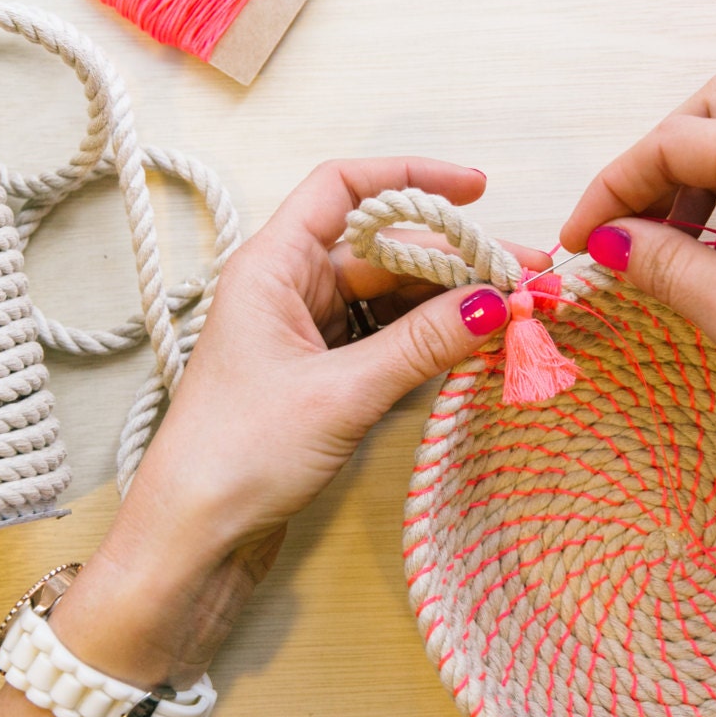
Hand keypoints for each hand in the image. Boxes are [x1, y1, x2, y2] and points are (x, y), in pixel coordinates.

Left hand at [58, 158, 548, 685]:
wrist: (191, 539)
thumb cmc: (237, 457)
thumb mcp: (341, 394)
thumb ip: (422, 343)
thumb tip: (495, 301)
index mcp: (271, 267)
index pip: (342, 189)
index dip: (410, 178)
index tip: (475, 191)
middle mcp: (285, 289)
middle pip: (381, 248)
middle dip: (453, 259)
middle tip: (524, 278)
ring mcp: (301, 333)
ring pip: (387, 296)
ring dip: (445, 303)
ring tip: (511, 315)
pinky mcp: (316, 376)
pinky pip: (381, 338)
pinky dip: (425, 340)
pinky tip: (472, 347)